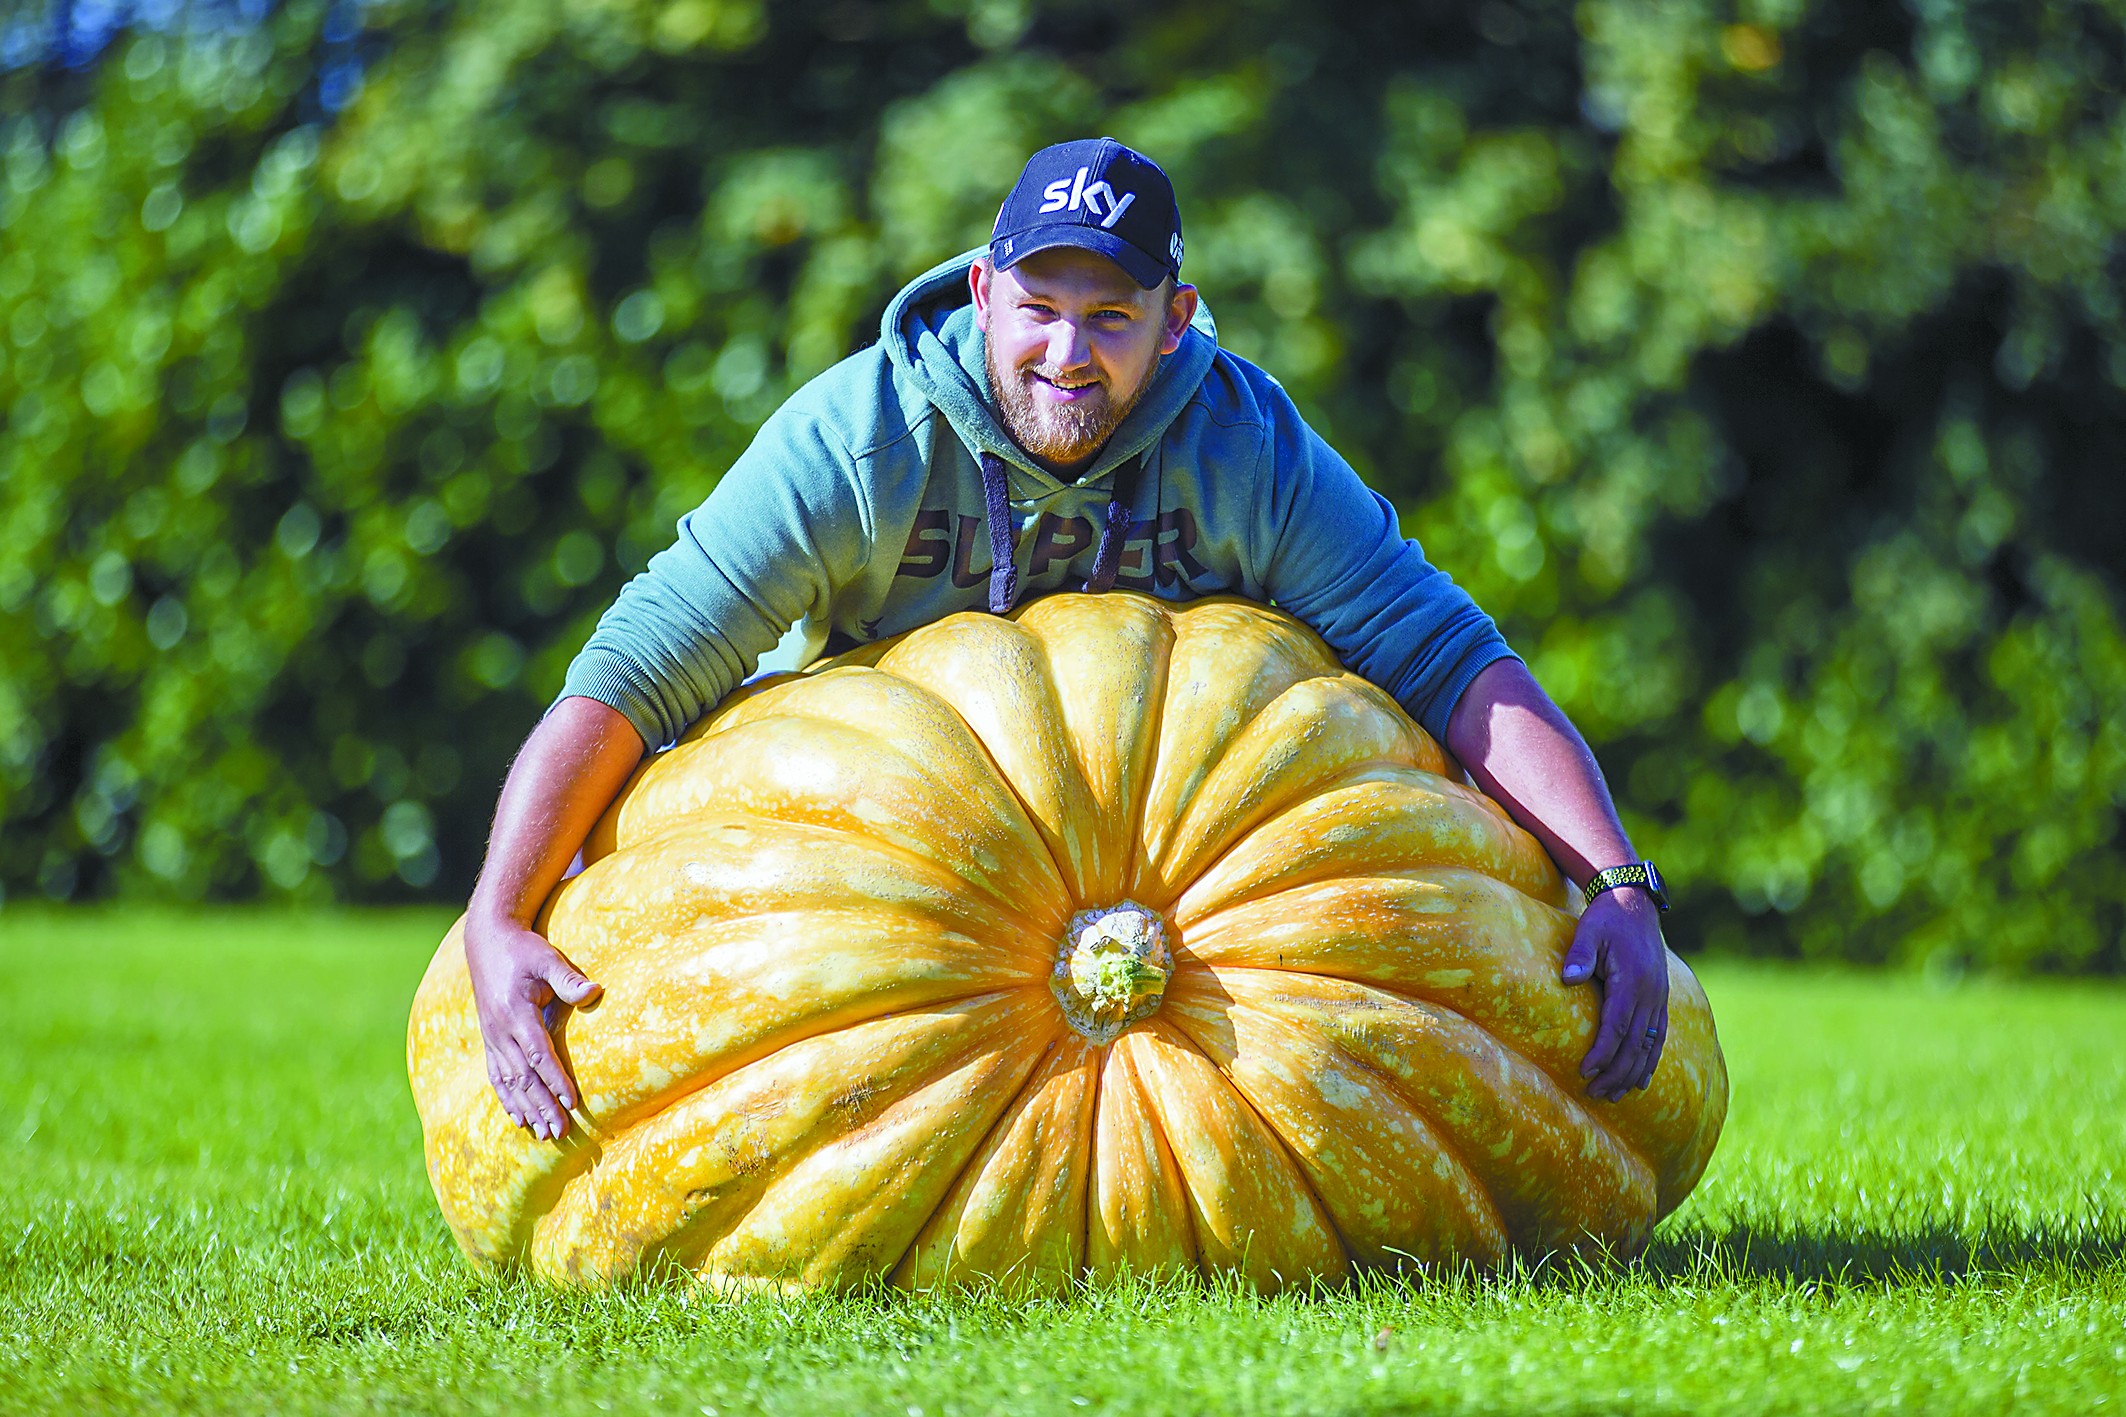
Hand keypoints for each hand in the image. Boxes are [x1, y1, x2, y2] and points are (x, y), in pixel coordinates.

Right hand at [464, 911, 601, 1140]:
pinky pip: (496, 1075)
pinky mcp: (489, 1039)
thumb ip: (569, 979)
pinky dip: (507, 1099)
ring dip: (527, 1109)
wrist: (487, 942)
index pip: (538, 1054)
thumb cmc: (524, 950)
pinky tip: (518, 1118)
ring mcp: (491, 1037)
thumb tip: (595, 992)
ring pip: (509, 1081)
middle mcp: (500, 1031)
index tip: (572, 1102)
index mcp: (516, 1013)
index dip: (555, 1079)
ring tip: (544, 1133)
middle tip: (562, 1131)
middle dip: (543, 1105)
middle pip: (524, 1076)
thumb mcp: (547, 958)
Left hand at [1560, 886, 1667, 1101]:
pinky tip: (1639, 1080)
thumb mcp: (1589, 930)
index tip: (1586, 1071)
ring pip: (1649, 1045)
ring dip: (1631, 1072)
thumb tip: (1568, 979)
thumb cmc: (1606, 919)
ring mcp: (1658, 998)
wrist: (1635, 905)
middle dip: (1614, 1071)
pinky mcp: (1659, 1000)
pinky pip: (1658, 1037)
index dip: (1603, 1052)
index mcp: (1632, 980)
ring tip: (1613, 1095)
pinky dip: (1649, 1060)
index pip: (1617, 1025)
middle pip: (1634, 1043)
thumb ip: (1580, 955)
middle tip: (1594, 1092)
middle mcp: (1650, 994)